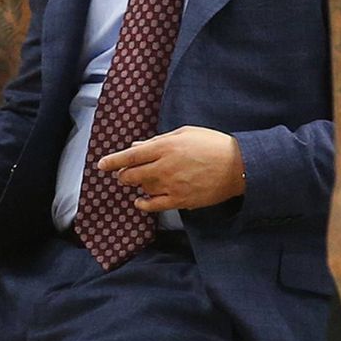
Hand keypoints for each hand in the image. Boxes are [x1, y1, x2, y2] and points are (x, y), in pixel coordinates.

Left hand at [97, 126, 243, 211]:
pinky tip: (140, 201)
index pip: (130, 155)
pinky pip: (154, 206)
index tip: (101, 165)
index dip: (113, 161)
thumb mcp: (184, 134)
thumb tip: (137, 145)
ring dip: (138, 186)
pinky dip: (143, 204)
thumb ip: (158, 141)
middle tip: (123, 174)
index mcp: (165, 147)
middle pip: (131, 175)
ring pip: (142, 189)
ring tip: (143, 181)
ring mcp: (171, 185)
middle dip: (123, 175)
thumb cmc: (212, 144)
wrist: (239, 166)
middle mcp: (165, 167)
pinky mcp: (180, 200)